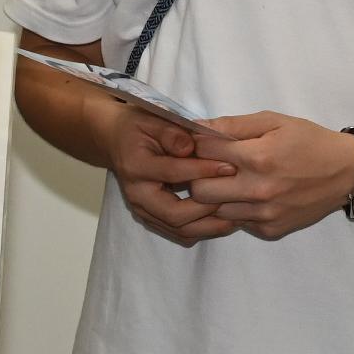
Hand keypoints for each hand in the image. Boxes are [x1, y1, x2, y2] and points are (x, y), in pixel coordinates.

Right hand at [111, 109, 239, 246]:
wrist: (117, 141)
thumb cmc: (140, 128)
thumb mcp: (154, 120)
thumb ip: (173, 133)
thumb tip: (192, 147)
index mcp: (137, 166)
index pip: (173, 173)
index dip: (203, 171)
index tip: (230, 166)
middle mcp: (137, 194)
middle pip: (174, 214)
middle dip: (207, 208)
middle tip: (234, 197)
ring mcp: (143, 210)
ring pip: (179, 230)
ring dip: (209, 226)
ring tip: (236, 215)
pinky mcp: (151, 219)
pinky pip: (179, 233)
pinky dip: (201, 229)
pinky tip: (222, 220)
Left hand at [179, 113, 353, 239]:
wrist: (346, 172)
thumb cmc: (309, 141)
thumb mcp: (274, 121)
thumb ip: (234, 125)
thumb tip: (198, 127)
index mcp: (257, 157)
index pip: (203, 152)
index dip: (197, 146)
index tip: (202, 144)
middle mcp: (257, 190)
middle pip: (199, 190)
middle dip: (198, 176)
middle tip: (210, 167)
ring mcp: (264, 214)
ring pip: (215, 211)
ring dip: (217, 196)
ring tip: (231, 182)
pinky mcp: (270, 229)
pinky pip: (238, 223)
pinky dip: (237, 210)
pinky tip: (251, 196)